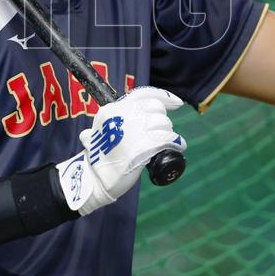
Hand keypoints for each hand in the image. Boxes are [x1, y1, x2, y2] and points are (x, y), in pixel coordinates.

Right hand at [54, 87, 185, 215]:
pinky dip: (176, 142)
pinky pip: (167, 139)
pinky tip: (177, 147)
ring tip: (166, 143)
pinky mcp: (141, 148)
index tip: (176, 103)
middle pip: (155, 108)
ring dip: (168, 133)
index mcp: (111, 110)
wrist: (96, 181)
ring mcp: (132, 131)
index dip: (163, 96)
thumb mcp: (100, 131)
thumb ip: (114, 120)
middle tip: (161, 133)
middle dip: (162, 120)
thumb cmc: (101, 159)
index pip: (142, 94)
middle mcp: (121, 116)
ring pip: (163, 123)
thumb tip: (131, 114)